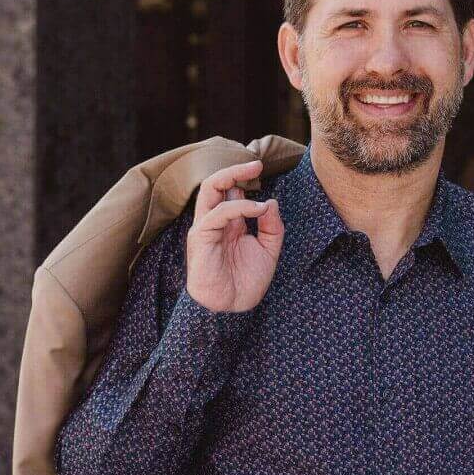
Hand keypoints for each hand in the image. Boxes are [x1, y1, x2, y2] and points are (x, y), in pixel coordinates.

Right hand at [185, 160, 284, 312]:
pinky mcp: (201, 237)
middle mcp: (215, 221)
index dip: (244, 178)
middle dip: (234, 169)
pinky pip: (217, 213)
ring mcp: (206, 227)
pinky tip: (258, 209)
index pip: (230, 191)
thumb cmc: (246, 282)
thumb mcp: (268, 251)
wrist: (231, 310)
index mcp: (229, 223)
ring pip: (209, 190)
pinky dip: (239, 206)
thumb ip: (272, 226)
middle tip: (256, 164)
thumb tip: (271, 201)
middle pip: (215, 184)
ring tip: (253, 173)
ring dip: (231, 177)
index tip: (261, 169)